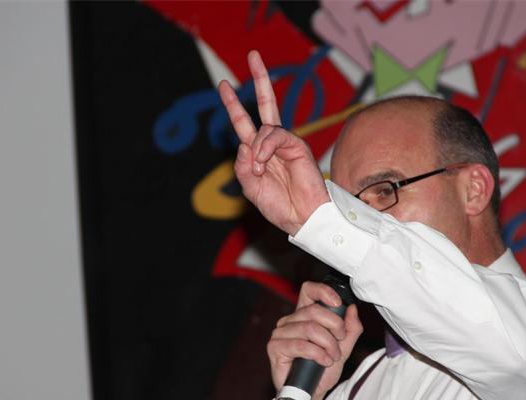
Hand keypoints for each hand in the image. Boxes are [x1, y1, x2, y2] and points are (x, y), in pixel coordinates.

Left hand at [218, 51, 329, 235]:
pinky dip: (266, 148)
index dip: (234, 105)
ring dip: (258, 150)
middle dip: (260, 80)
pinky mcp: (297, 146)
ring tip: (261, 170)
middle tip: (253, 55)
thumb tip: (245, 144)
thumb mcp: (250, 187)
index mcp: (258, 153)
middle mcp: (271, 144)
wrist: (300, 217)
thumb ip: (243, 166)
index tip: (224, 85)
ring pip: (265, 129)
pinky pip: (276, 136)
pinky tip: (265, 164)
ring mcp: (285, 143)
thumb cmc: (279, 206)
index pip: (244, 123)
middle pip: (265, 104)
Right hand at [268, 281, 362, 399]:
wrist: (311, 394)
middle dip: (335, 327)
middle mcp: (290, 320)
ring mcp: (280, 333)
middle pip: (314, 311)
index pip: (309, 290)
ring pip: (309, 328)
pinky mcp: (275, 347)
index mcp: (304, 315)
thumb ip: (350, 329)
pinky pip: (300, 344)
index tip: (338, 303)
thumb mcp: (343, 348)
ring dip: (328, 344)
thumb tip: (352, 309)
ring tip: (332, 357)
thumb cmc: (322, 370)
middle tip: (340, 343)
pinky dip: (317, 354)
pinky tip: (323, 362)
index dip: (323, 292)